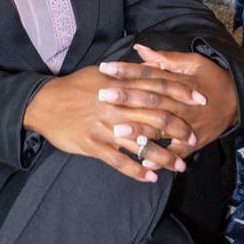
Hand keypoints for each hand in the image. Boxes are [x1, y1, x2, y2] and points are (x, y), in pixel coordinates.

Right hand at [23, 64, 201, 182]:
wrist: (43, 103)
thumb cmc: (72, 87)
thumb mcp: (98, 73)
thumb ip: (123, 73)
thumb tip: (144, 66)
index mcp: (118, 84)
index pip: (157, 86)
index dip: (181, 94)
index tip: (200, 102)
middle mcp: (115, 105)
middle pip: (155, 116)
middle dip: (178, 129)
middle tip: (192, 139)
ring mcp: (104, 126)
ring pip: (141, 143)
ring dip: (164, 156)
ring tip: (180, 167)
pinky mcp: (92, 144)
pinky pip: (119, 161)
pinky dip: (136, 170)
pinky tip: (149, 177)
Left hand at [99, 44, 237, 159]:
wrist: (237, 101)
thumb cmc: (211, 78)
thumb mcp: (193, 62)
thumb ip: (165, 58)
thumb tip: (140, 49)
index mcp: (178, 82)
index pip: (148, 74)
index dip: (127, 70)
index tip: (105, 68)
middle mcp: (181, 104)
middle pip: (151, 100)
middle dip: (126, 98)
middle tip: (102, 95)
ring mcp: (187, 124)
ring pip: (161, 128)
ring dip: (140, 130)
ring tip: (117, 131)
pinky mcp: (192, 142)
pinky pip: (175, 152)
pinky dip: (161, 157)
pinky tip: (143, 161)